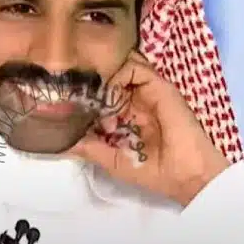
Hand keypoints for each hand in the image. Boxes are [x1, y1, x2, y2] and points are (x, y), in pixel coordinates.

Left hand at [68, 51, 230, 206]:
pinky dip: (117, 75)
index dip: (86, 93)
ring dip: (104, 77)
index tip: (65, 97)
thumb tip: (59, 141)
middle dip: (92, 81)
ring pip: (122, 68)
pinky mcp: (159, 87)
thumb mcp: (112, 160)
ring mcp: (147, 92)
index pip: (103, 93)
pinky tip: (108, 93)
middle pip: (110, 77)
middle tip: (75, 89)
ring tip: (93, 91)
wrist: (185, 176)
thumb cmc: (153, 171)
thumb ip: (88, 147)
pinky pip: (136, 68)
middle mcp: (135, 100)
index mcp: (126, 116)